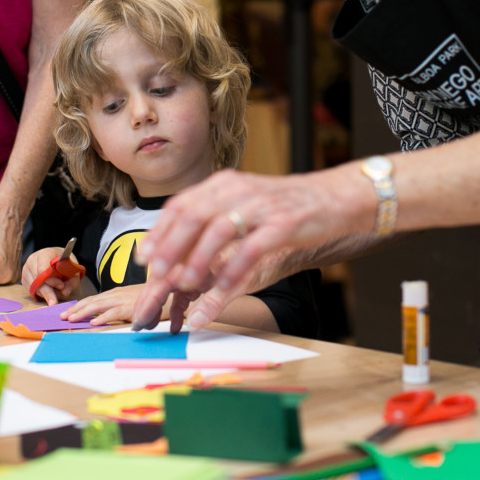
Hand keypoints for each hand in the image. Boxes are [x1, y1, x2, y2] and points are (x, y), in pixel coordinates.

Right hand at [21, 247, 83, 305]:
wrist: (55, 258)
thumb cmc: (65, 263)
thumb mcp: (73, 268)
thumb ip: (73, 280)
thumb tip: (65, 292)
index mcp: (45, 254)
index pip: (43, 269)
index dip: (52, 280)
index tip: (62, 286)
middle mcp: (32, 260)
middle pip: (37, 280)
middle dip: (47, 293)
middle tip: (55, 303)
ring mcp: (26, 269)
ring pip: (34, 287)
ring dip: (45, 295)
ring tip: (58, 296)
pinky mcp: (24, 278)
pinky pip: (31, 291)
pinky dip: (41, 295)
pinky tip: (51, 293)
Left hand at [60, 285, 150, 326]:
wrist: (168, 295)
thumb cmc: (153, 300)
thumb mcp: (132, 302)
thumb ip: (119, 307)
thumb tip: (106, 317)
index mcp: (115, 293)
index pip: (92, 299)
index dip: (78, 305)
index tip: (66, 312)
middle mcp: (116, 294)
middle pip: (91, 301)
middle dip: (75, 309)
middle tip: (62, 317)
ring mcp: (123, 300)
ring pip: (98, 305)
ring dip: (83, 312)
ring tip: (71, 319)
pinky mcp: (131, 307)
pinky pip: (114, 312)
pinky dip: (102, 317)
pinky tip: (93, 322)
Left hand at [132, 166, 363, 330]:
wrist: (335, 197)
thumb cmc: (286, 207)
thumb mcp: (246, 204)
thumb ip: (216, 219)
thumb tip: (182, 248)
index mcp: (224, 184)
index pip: (181, 205)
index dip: (159, 232)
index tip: (144, 257)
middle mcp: (238, 189)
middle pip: (192, 216)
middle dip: (170, 248)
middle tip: (156, 274)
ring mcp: (260, 206)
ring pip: (218, 232)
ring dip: (197, 261)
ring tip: (184, 286)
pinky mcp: (283, 224)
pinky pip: (250, 252)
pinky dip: (231, 277)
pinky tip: (221, 295)